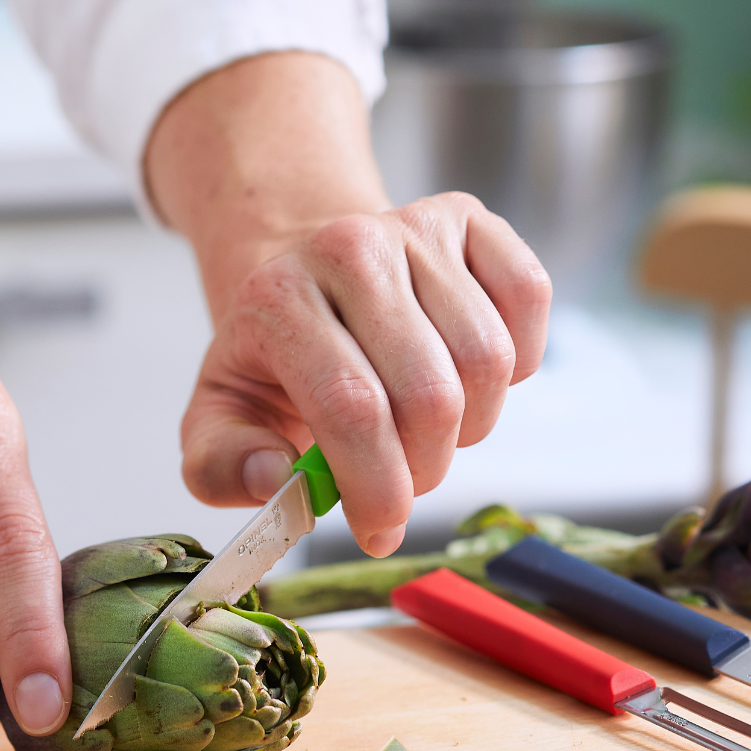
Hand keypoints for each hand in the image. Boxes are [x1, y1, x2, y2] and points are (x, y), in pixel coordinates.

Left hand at [147, 53, 550, 555]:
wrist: (313, 285)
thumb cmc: (275, 364)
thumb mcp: (222, 419)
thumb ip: (225, 464)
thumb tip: (276, 476)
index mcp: (276, 300)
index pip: (351, 408)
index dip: (379, 487)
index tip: (380, 530)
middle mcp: (348, 247)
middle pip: (430, 393)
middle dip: (426, 468)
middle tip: (403, 480)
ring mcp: (414, 226)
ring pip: (487, 359)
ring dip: (471, 425)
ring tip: (430, 430)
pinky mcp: (469, 219)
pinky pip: (528, 299)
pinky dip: (516, 362)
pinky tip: (470, 377)